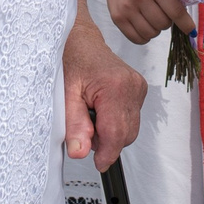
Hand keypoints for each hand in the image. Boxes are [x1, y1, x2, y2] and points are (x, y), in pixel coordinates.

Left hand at [64, 25, 146, 168]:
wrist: (80, 39)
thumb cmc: (70, 60)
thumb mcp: (65, 95)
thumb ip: (73, 125)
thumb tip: (80, 152)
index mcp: (115, 87)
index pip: (116, 133)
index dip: (107, 153)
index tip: (99, 164)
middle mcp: (132, 86)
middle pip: (126, 134)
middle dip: (106, 140)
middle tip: (85, 127)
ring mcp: (138, 87)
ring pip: (130, 127)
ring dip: (111, 130)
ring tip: (91, 113)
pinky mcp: (139, 89)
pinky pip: (131, 117)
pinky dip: (116, 120)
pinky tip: (101, 108)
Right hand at [98, 0, 191, 47]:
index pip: (175, 10)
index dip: (186, 23)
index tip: (191, 30)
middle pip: (163, 24)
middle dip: (167, 23)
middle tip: (162, 14)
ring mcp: (127, 9)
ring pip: (151, 33)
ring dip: (156, 30)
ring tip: (152, 19)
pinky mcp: (117, 18)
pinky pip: (137, 39)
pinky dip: (144, 37)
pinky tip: (144, 26)